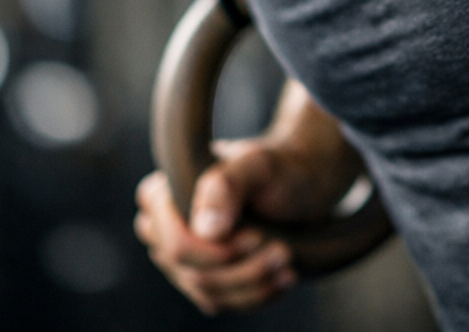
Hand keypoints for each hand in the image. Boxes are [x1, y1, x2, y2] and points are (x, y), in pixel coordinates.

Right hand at [134, 139, 299, 312]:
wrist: (304, 190)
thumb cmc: (278, 170)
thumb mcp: (258, 166)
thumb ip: (227, 186)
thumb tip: (206, 231)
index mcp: (164, 193)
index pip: (170, 239)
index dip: (210, 250)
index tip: (255, 238)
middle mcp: (165, 227)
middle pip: (185, 268)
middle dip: (236, 266)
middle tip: (281, 250)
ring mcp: (183, 258)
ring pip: (205, 289)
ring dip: (253, 280)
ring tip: (287, 260)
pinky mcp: (206, 280)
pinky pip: (222, 301)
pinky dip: (257, 294)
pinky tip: (284, 277)